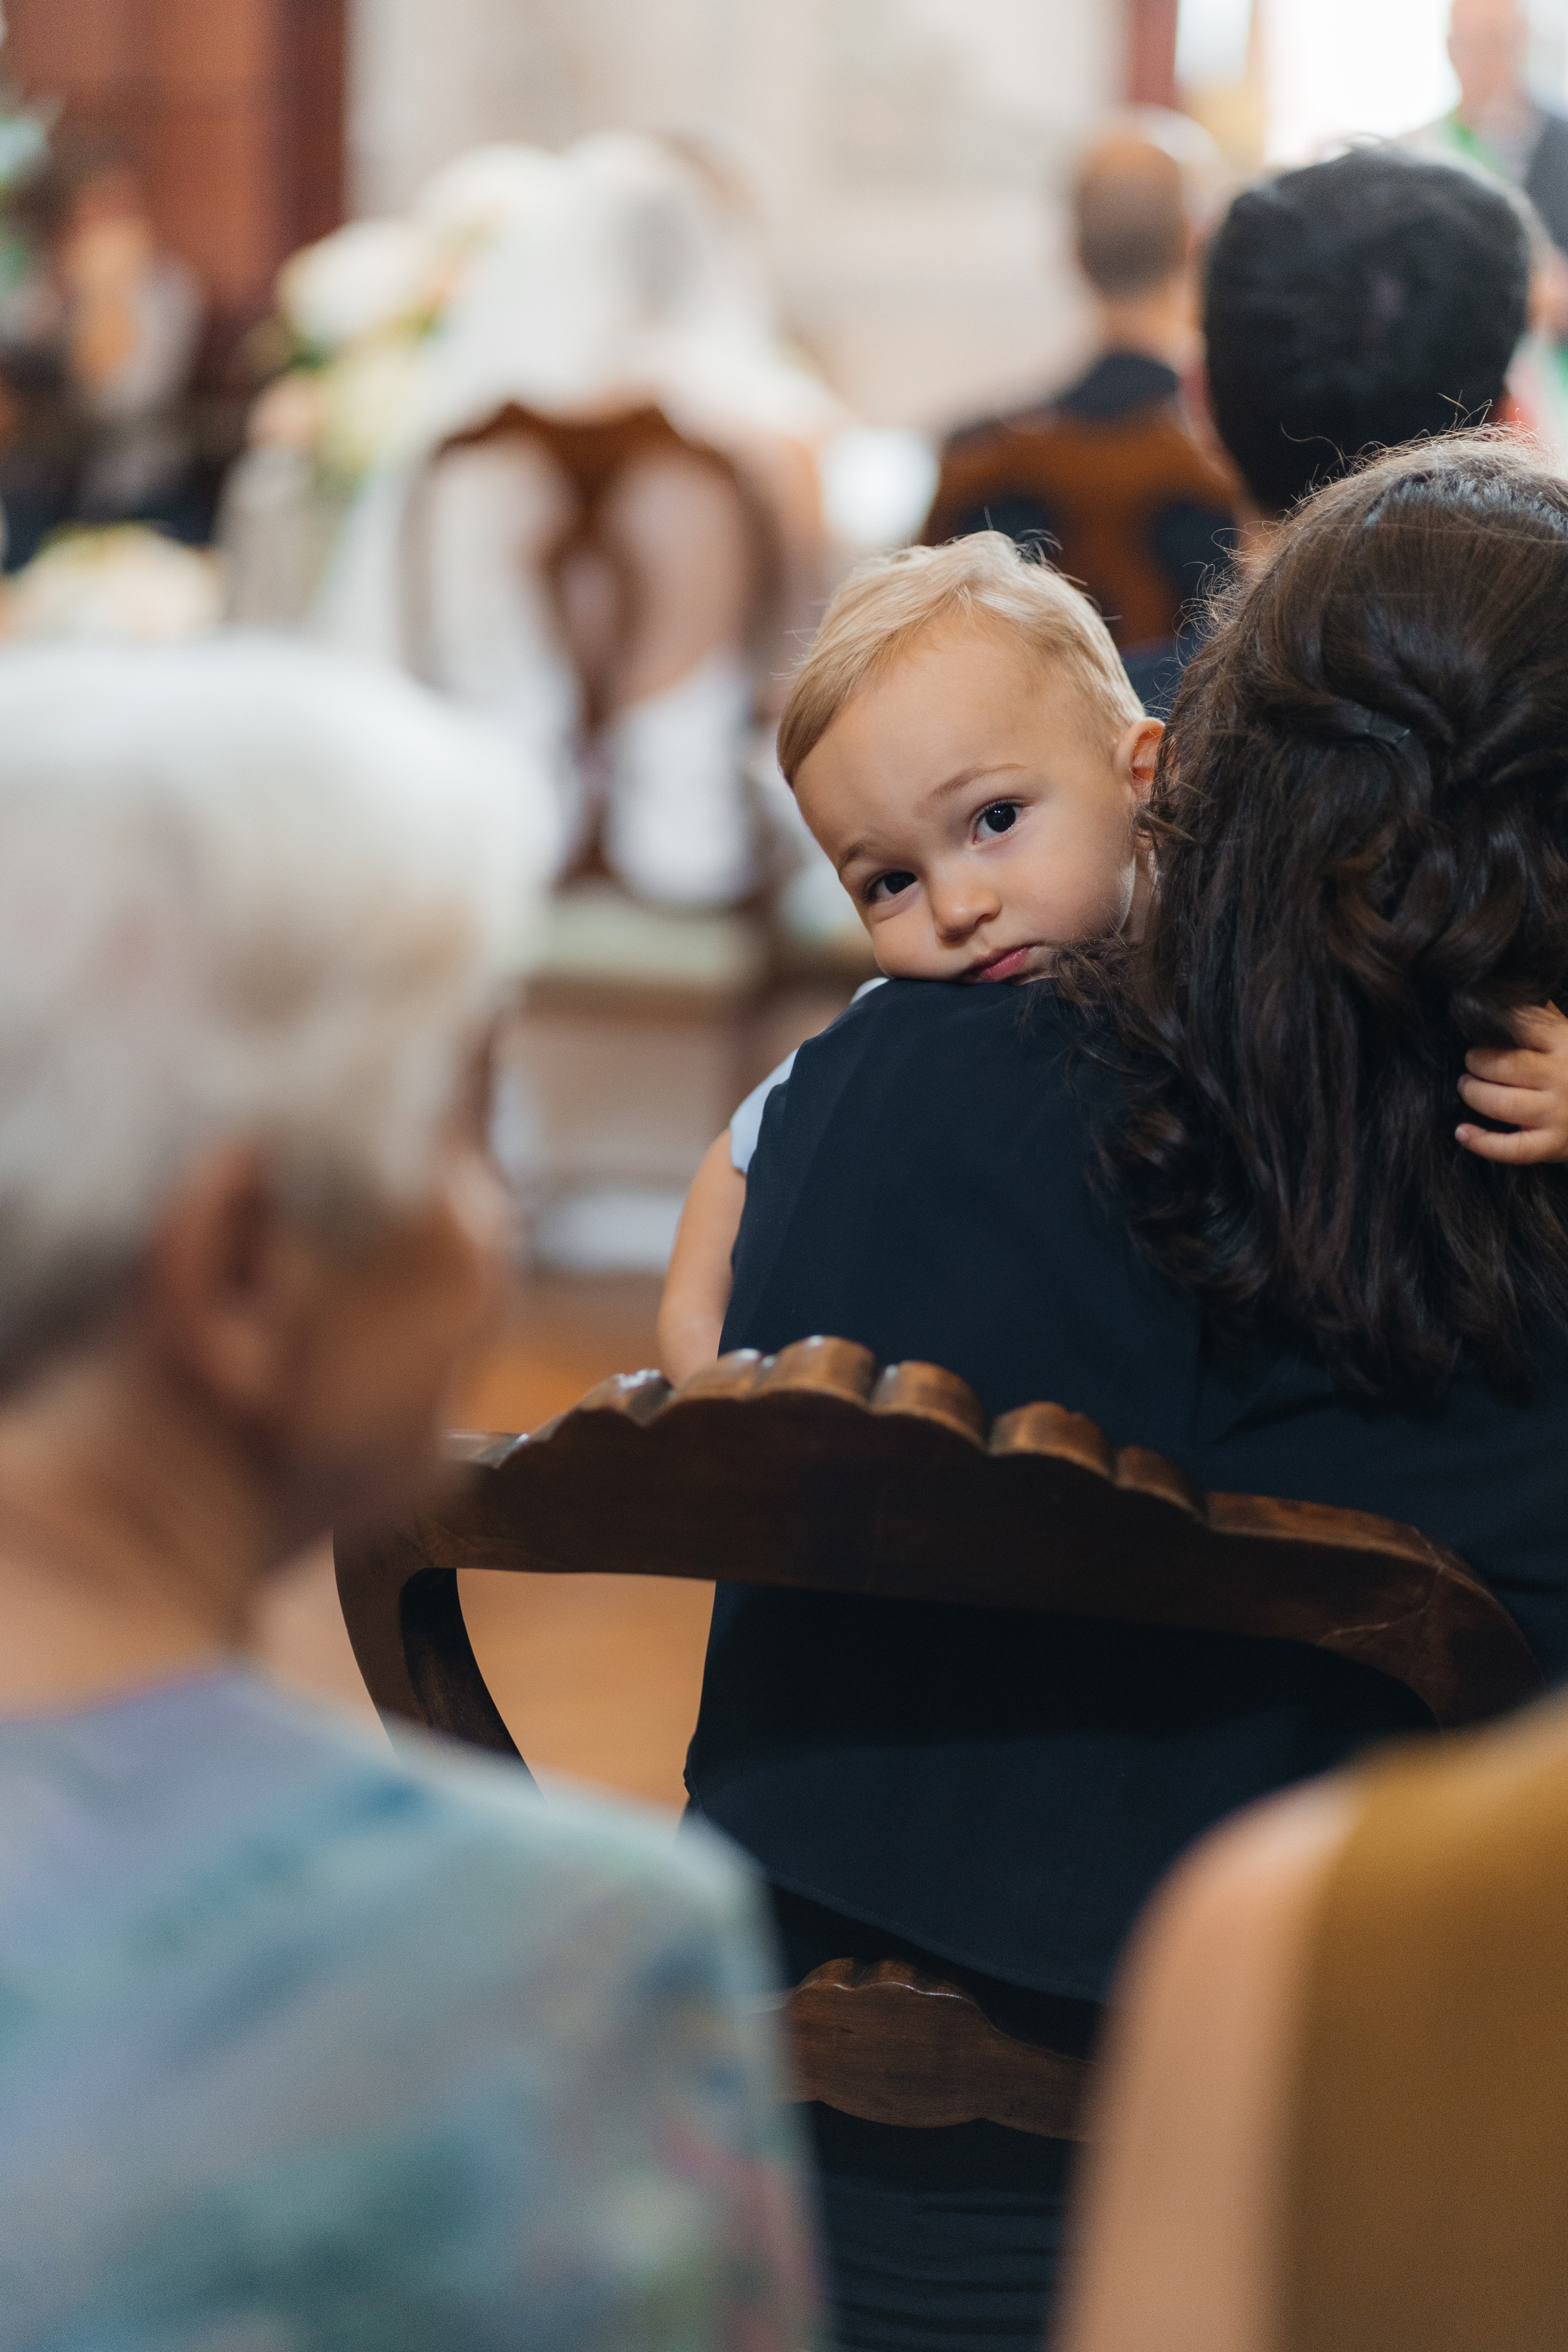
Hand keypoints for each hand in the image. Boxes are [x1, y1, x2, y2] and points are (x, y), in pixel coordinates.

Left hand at [1456, 1003, 1567, 1163]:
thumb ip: (1540, 1015)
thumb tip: (1501, 992)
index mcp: (1563, 1042)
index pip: (1517, 1026)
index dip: (1488, 1027)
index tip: (1476, 1029)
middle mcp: (1561, 1077)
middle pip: (1503, 1066)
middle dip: (1475, 1062)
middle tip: (1470, 1062)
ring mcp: (1557, 1114)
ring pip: (1501, 1104)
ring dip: (1474, 1093)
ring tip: (1467, 1086)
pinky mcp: (1552, 1145)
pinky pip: (1509, 1148)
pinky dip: (1480, 1142)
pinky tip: (1461, 1131)